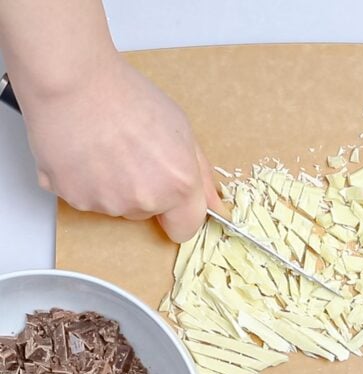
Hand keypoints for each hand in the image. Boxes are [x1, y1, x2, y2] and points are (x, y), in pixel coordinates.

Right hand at [17, 53, 221, 242]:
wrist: (73, 81)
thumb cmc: (128, 97)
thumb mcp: (181, 130)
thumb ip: (200, 174)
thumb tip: (215, 204)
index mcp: (178, 186)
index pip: (185, 229)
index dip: (179, 214)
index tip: (172, 201)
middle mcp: (145, 201)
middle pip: (148, 213)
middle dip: (144, 191)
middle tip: (132, 153)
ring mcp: (107, 203)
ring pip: (116, 206)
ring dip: (113, 186)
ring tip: (105, 148)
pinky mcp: (74, 198)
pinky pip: (86, 198)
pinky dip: (85, 181)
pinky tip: (84, 152)